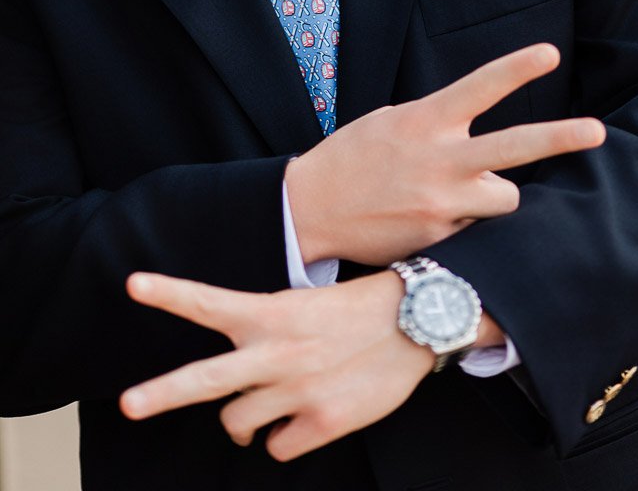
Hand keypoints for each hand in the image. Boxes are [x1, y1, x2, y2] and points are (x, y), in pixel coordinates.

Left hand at [121, 270, 435, 459]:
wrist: (415, 322)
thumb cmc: (355, 311)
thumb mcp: (304, 305)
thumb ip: (264, 335)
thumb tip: (236, 380)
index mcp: (271, 314)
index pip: (210, 302)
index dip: (169, 294)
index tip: (133, 284)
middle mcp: (277, 352)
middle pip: (207, 380)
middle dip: (161, 393)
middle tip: (128, 405)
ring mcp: (298, 389)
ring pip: (239, 424)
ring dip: (245, 421)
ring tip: (265, 405)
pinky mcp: (323, 421)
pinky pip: (279, 448)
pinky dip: (285, 438)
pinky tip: (306, 416)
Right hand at [286, 43, 604, 265]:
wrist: (310, 211)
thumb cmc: (353, 158)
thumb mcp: (392, 123)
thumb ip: (437, 122)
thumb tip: (473, 127)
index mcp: (425, 121)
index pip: (479, 87)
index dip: (516, 68)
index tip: (548, 54)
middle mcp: (439, 160)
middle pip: (514, 147)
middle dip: (561, 138)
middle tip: (598, 132)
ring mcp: (443, 203)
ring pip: (505, 196)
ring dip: (492, 193)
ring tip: (453, 191)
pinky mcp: (441, 238)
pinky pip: (476, 226)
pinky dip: (463, 220)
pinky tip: (427, 217)